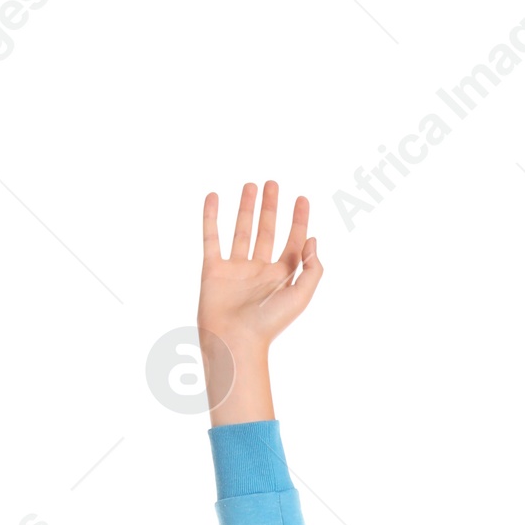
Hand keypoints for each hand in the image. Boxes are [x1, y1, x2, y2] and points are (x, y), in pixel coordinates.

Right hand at [200, 181, 321, 423]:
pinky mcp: (213, 269)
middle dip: (271, 208)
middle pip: (267, 231)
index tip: (302, 199)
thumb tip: (312, 240)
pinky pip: (211, 237)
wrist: (235, 341)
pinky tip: (213, 196)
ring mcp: (235, 269)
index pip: (293, 242)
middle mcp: (259, 270)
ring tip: (251, 185)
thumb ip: (312, 269)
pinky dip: (211, 217)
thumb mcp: (300, 297)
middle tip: (272, 184)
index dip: (299, 220)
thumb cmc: (269, 324)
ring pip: (242, 231)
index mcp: (281, 277)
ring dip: (246, 208)